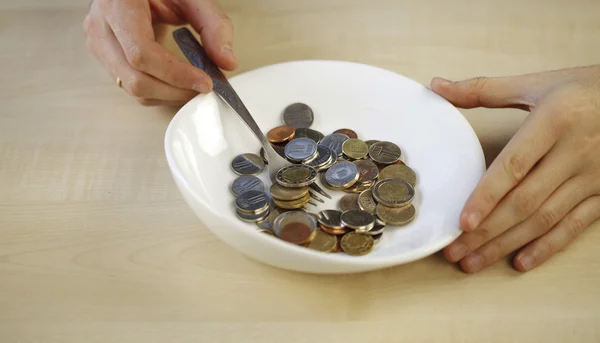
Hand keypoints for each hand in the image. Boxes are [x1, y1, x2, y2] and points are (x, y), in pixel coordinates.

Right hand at [83, 0, 235, 105]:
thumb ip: (213, 24)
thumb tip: (227, 61)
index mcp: (118, 5)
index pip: (141, 53)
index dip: (175, 74)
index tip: (204, 81)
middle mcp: (101, 27)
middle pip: (136, 79)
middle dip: (175, 91)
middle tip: (204, 88)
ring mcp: (99, 45)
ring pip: (132, 88)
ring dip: (168, 95)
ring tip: (194, 86)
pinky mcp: (105, 58)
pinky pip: (131, 87)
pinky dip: (159, 92)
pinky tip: (178, 83)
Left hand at [430, 65, 599, 272]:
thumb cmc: (584, 89)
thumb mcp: (537, 84)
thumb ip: (484, 90)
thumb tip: (438, 86)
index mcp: (553, 122)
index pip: (514, 166)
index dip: (487, 196)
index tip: (462, 222)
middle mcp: (574, 152)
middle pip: (524, 201)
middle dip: (487, 231)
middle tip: (455, 251)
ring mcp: (592, 176)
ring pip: (544, 219)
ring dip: (507, 244)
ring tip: (474, 262)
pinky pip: (575, 225)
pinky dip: (547, 247)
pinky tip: (520, 262)